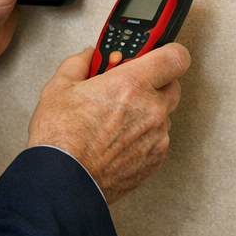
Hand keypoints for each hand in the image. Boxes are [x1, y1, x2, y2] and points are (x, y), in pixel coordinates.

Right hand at [27, 43, 190, 202]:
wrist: (61, 181)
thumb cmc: (60, 139)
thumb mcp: (59, 88)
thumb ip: (78, 64)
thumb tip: (87, 57)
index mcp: (131, 84)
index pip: (176, 57)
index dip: (168, 53)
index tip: (156, 54)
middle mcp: (151, 110)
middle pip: (173, 85)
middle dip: (154, 83)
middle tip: (129, 88)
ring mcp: (156, 138)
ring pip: (164, 116)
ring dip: (147, 114)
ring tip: (116, 121)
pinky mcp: (154, 161)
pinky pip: (157, 141)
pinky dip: (142, 138)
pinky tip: (116, 141)